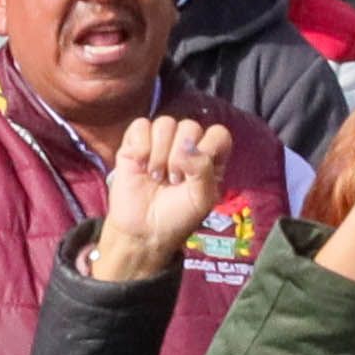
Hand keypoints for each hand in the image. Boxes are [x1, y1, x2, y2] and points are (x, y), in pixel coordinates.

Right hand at [83, 108, 233, 281]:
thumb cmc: (176, 216)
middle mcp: (187, 145)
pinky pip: (141, 125)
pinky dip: (141, 147)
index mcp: (209, 157)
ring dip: (160, 154)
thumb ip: (202, 169)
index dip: (207, 150)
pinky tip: (141, 166)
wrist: (143, 231)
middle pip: (189, 126)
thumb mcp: (201, 199)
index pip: (218, 134)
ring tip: (156, 177)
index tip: (194, 176)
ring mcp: (161, 141)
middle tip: (173, 181)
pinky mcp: (136, 143)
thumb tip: (186, 146)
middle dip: (179, 157)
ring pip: (165, 123)